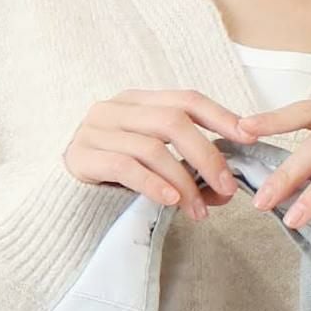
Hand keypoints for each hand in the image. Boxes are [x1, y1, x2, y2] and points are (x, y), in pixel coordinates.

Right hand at [63, 88, 258, 219]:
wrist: (62, 199)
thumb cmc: (114, 183)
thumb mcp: (155, 170)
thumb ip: (188, 172)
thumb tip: (226, 190)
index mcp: (138, 102)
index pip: (186, 99)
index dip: (220, 116)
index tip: (248, 136)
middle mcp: (116, 108)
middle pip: (173, 121)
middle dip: (207, 156)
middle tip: (226, 187)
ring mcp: (96, 130)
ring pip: (152, 148)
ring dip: (183, 182)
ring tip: (198, 212)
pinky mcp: (82, 156)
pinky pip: (125, 167)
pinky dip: (153, 184)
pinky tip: (171, 202)